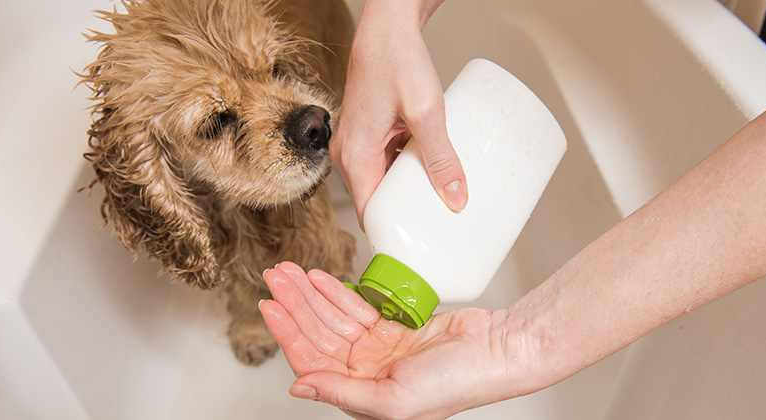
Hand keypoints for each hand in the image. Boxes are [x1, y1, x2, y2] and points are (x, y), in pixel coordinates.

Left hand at [259, 262, 512, 419]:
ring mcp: (380, 350)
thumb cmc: (457, 384)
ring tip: (290, 271)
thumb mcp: (393, 399)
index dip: (287, 333)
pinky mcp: (394, 328)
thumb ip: (342, 391)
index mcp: (362, 397)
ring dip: (311, 294)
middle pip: (318, 334)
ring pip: (333, 317)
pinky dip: (337, 291)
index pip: (311, 362)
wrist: (497, 352)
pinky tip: (319, 277)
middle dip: (294, 305)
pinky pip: (357, 307)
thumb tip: (299, 388)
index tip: (268, 307)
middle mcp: (366, 374)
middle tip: (273, 277)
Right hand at [329, 0, 466, 228]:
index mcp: (355, 156)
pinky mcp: (367, 135)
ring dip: (406, 197)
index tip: (416, 256)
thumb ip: (442, 158)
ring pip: (382, 185)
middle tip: (438, 234)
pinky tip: (430, 175)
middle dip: (406, 220)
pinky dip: (404, 175)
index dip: (393, 238)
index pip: (371, 216)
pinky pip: (384, 166)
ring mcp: (355, 145)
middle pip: (377, 203)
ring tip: (438, 209)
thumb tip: (456, 198)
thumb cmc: (396, 61)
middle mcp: (348, 154)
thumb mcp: (426, 113)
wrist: (387, 29)